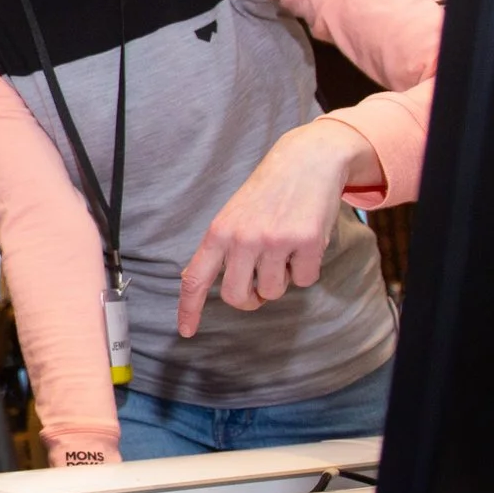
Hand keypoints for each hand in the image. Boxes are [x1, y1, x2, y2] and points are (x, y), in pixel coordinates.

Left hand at [177, 120, 379, 337]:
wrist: (306, 161)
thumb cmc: (267, 193)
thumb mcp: (233, 216)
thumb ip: (219, 248)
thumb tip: (193, 281)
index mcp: (219, 232)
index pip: (196, 278)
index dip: (189, 308)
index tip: (186, 332)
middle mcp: (243, 238)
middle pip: (238, 297)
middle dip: (250, 299)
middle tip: (259, 286)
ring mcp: (275, 241)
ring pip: (273, 292)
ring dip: (281, 279)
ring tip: (284, 250)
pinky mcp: (307, 242)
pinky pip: (304, 280)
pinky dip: (306, 269)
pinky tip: (305, 242)